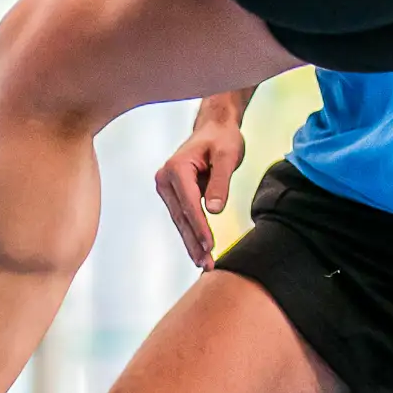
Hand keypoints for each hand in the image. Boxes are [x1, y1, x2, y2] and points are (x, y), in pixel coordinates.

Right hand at [153, 121, 246, 269]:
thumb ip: (220, 182)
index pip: (189, 204)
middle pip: (181, 217)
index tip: (210, 246)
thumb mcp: (227, 156)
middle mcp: (165, 178)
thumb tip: (214, 210)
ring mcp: (167, 187)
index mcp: (176, 168)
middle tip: (206, 264)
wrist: (214, 129)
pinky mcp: (173, 193)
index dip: (200, 227)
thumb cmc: (222, 139)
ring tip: (205, 264)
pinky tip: (201, 251)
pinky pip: (183, 217)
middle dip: (194, 242)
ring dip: (192, 243)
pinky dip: (192, 233)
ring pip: (180, 221)